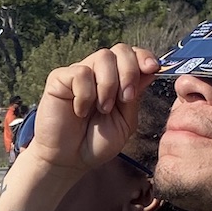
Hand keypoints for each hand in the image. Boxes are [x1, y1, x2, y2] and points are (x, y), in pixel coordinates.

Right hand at [27, 46, 157, 176]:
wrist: (70, 160)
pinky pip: (80, 73)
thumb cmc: (96, 143)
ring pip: (103, 57)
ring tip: (102, 109)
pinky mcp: (60, 78)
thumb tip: (150, 70)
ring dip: (108, 85)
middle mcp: (99, 73)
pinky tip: (79, 111)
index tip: (151, 68)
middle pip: (120, 50)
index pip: (133, 55)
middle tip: (125, 99)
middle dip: (129, 72)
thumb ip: (136, 95)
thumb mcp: (126, 122)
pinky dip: (85, 95)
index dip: (144, 56)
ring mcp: (80, 73)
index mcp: (118, 81)